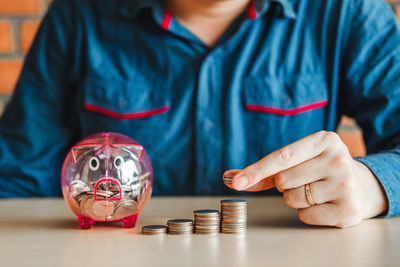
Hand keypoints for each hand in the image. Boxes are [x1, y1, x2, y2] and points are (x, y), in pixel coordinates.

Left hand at [224, 131, 387, 227]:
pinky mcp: (349, 209)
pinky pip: (305, 216)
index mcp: (324, 140)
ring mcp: (345, 184)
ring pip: (292, 199)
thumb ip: (264, 170)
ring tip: (315, 191)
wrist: (359, 185)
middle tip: (304, 179)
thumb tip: (229, 177)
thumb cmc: (317, 169)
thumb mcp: (298, 161)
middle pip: (283, 181)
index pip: (281, 157)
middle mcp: (337, 159)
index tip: (236, 182)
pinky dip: (307, 214)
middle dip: (284, 185)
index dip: (256, 171)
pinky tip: (323, 204)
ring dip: (295, 199)